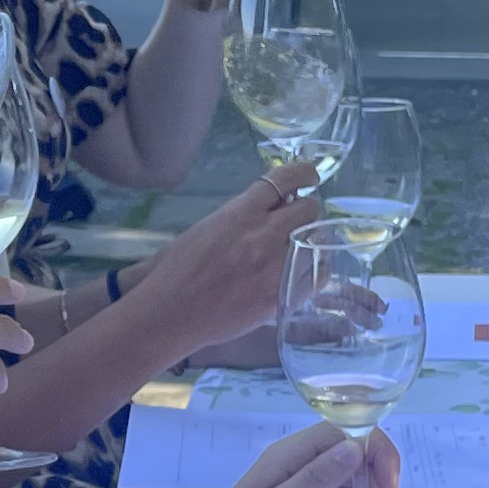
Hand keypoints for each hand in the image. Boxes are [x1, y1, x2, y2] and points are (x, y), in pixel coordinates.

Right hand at [139, 164, 327, 354]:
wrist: (170, 313)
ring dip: (312, 238)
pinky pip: (318, 275)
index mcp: (240, 213)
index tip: (309, 176)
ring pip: (318, 240)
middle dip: (305, 210)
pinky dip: (316, 268)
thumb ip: (239, 216)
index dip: (303, 174)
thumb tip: (265, 210)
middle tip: (297, 219)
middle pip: (308, 209)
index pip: (285, 179)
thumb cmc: (175, 269)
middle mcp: (264, 235)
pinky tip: (306, 270)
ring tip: (302, 245)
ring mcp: (277, 266)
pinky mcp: (282, 295)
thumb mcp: (205, 228)